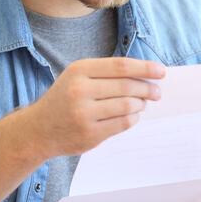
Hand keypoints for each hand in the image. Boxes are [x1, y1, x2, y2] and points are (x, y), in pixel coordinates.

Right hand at [26, 57, 164, 157]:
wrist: (39, 129)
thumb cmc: (65, 98)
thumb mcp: (78, 77)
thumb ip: (106, 73)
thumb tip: (146, 75)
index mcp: (79, 70)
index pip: (121, 66)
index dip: (145, 68)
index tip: (162, 71)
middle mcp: (80, 91)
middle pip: (127, 86)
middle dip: (147, 89)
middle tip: (156, 92)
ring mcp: (84, 114)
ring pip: (127, 106)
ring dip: (141, 104)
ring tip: (142, 103)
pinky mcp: (89, 134)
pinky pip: (123, 123)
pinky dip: (133, 118)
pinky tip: (133, 115)